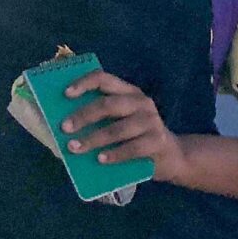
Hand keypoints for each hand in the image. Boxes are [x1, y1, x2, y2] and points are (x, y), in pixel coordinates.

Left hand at [59, 70, 186, 183]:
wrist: (172, 156)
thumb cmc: (136, 137)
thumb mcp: (120, 122)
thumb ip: (100, 120)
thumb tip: (67, 127)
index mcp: (128, 92)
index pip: (104, 79)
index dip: (84, 83)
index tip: (66, 94)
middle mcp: (141, 102)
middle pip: (109, 104)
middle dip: (84, 116)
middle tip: (65, 128)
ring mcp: (151, 121)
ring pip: (119, 128)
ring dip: (94, 138)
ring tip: (75, 148)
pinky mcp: (158, 141)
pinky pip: (133, 148)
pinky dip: (115, 154)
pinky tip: (100, 159)